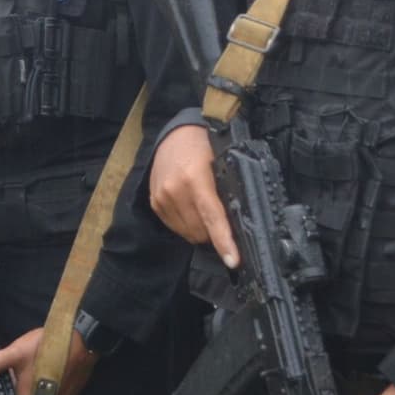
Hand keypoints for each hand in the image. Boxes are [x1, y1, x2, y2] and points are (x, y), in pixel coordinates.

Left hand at [0, 325, 96, 394]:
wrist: (82, 341)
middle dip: (23, 394)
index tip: (6, 384)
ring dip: (37, 394)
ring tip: (34, 375)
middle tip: (21, 376)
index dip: (8, 394)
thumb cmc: (46, 348)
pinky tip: (47, 377)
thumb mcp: (16, 352)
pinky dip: (49, 392)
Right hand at [150, 124, 236, 266]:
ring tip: (203, 210)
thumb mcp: (221, 164)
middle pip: (200, 231)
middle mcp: (174, 190)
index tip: (233, 261)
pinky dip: (187, 224)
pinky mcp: (154, 202)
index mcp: (195, 179)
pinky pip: (175, 227)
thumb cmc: (204, 147)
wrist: (175, 133)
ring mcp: (161, 197)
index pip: (213, 218)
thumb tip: (240, 224)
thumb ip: (227, 192)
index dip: (224, 242)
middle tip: (221, 219)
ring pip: (188, 232)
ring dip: (200, 230)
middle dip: (214, 233)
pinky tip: (191, 208)